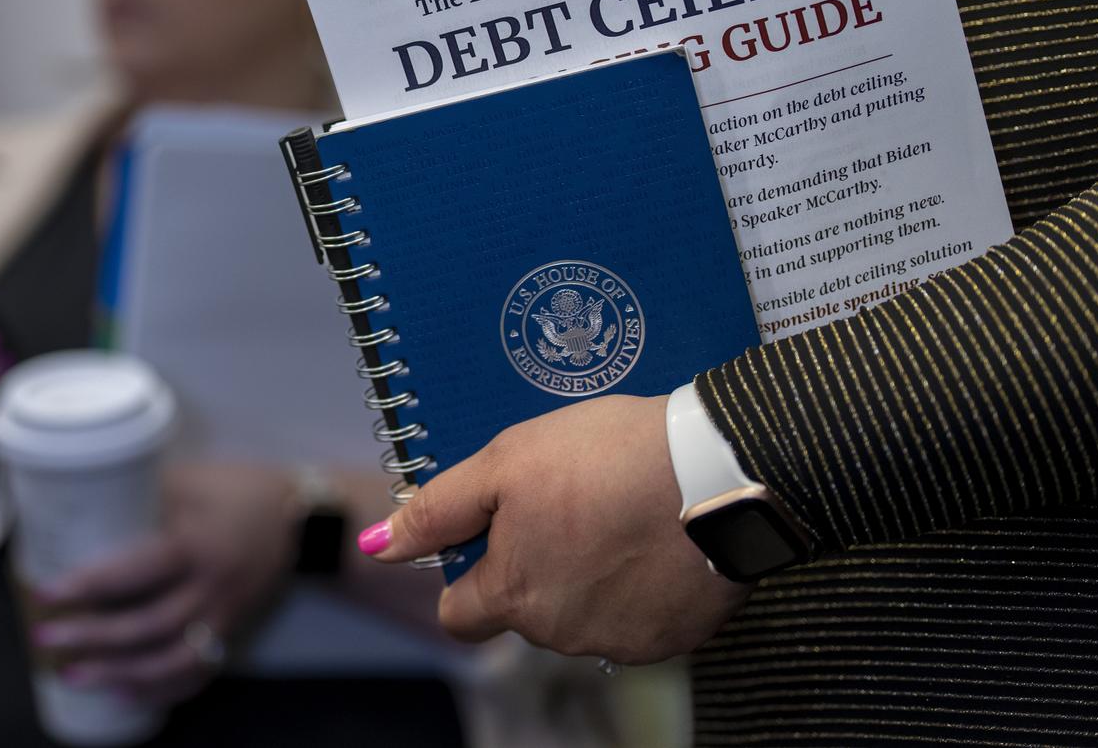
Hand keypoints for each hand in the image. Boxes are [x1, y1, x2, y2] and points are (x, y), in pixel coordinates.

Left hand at [29, 462, 300, 705]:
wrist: (303, 517)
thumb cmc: (240, 488)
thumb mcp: (191, 480)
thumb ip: (144, 495)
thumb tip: (80, 510)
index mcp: (198, 545)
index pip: (137, 571)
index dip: (89, 584)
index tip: (47, 591)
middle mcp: (213, 588)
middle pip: (148, 626)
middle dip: (94, 638)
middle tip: (46, 638)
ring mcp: (225, 615)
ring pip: (171, 659)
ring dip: (119, 674)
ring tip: (73, 675)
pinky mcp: (231, 629)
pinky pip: (197, 671)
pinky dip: (160, 689)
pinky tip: (123, 694)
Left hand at [361, 394, 749, 664]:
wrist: (720, 466)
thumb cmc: (607, 456)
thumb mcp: (506, 462)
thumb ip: (439, 510)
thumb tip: (377, 547)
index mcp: (513, 595)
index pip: (459, 615)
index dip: (467, 571)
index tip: (494, 531)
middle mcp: (561, 635)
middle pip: (524, 610)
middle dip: (534, 563)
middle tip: (567, 501)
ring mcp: (621, 641)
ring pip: (581, 614)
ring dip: (587, 574)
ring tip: (616, 511)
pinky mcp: (676, 637)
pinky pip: (638, 616)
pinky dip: (639, 584)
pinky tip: (653, 537)